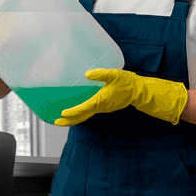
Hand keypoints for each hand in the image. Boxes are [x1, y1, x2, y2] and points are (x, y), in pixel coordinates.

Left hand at [54, 69, 188, 125]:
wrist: (140, 91)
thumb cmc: (128, 82)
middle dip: (68, 120)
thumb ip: (101, 74)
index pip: (84, 108)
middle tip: (55, 122)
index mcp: (101, 101)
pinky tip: (75, 110)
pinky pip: (89, 112)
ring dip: (73, 118)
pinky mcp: (104, 106)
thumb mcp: (115, 74)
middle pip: (81, 117)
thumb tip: (88, 74)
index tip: (62, 113)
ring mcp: (102, 108)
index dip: (73, 112)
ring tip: (61, 118)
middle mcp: (100, 107)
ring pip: (85, 115)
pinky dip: (80, 113)